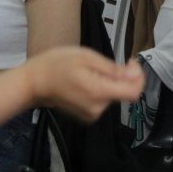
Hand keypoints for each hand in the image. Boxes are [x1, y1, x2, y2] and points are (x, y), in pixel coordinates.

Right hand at [24, 47, 144, 122]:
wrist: (34, 83)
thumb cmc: (56, 64)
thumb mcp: (86, 57)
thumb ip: (112, 69)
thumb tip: (133, 74)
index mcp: (99, 92)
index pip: (134, 93)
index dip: (138, 76)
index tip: (129, 62)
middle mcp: (98, 108)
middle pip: (123, 92)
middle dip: (120, 76)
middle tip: (103, 61)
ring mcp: (92, 114)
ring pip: (113, 95)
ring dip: (109, 81)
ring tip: (89, 70)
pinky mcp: (87, 115)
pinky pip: (103, 100)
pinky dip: (101, 88)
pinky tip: (86, 80)